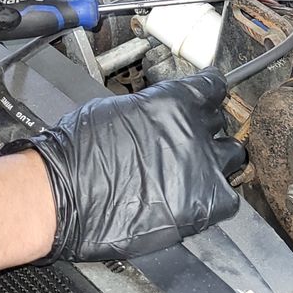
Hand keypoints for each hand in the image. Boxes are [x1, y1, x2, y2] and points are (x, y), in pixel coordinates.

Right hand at [9, 70, 244, 261]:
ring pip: (232, 158)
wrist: (60, 195)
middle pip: (221, 124)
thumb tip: (158, 114)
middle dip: (206, 132)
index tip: (206, 100)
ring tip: (195, 172)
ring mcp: (202, 168)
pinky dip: (215, 199)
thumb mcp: (114, 109)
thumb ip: (150, 110)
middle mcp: (195, 131)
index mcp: (174, 101)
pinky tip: (196, 199)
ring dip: (217, 162)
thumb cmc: (75, 152)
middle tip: (188, 144)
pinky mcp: (201, 205)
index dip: (208, 94)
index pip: (213, 87)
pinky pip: (227, 199)